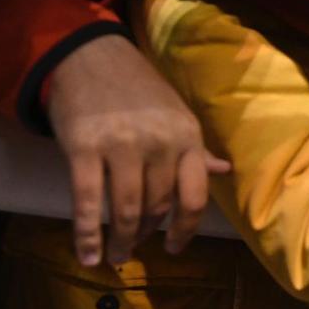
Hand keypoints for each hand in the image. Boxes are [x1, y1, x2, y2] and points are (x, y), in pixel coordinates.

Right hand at [48, 34, 230, 265]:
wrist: (91, 53)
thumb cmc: (137, 87)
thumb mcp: (176, 114)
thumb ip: (196, 148)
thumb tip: (224, 170)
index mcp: (187, 136)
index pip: (195, 195)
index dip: (186, 228)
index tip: (175, 247)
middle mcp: (160, 143)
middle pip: (159, 206)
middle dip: (146, 234)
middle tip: (134, 248)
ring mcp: (122, 145)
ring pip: (127, 209)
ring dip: (122, 240)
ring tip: (115, 255)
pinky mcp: (85, 147)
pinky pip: (87, 201)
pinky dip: (87, 234)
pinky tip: (87, 254)